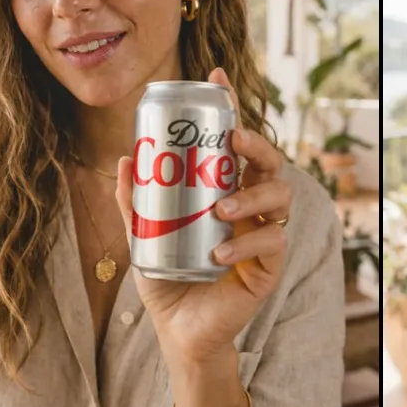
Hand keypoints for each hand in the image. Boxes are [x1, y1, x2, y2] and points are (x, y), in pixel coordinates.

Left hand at [114, 67, 291, 363]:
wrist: (178, 331)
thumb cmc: (167, 278)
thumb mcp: (142, 235)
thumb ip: (134, 201)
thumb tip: (126, 157)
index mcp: (225, 188)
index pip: (234, 140)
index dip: (230, 105)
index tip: (216, 76)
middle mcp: (250, 204)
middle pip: (269, 160)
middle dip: (256, 143)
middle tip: (234, 140)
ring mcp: (263, 232)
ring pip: (280, 195)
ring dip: (253, 195)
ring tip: (222, 210)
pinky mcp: (270, 264)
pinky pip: (272, 241)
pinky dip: (246, 244)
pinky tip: (220, 254)